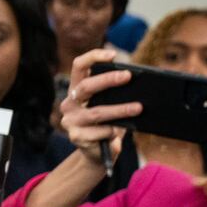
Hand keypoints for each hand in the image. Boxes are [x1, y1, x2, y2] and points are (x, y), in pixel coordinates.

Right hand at [59, 48, 138, 167]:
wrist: (99, 152)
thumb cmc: (108, 122)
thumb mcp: (111, 103)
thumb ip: (115, 92)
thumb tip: (136, 82)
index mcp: (76, 89)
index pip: (78, 66)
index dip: (93, 57)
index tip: (113, 55)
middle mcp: (69, 103)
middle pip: (86, 86)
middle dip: (108, 80)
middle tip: (128, 76)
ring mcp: (70, 120)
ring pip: (96, 112)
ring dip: (120, 109)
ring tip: (138, 108)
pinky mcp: (76, 137)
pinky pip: (99, 131)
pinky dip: (112, 131)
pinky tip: (119, 133)